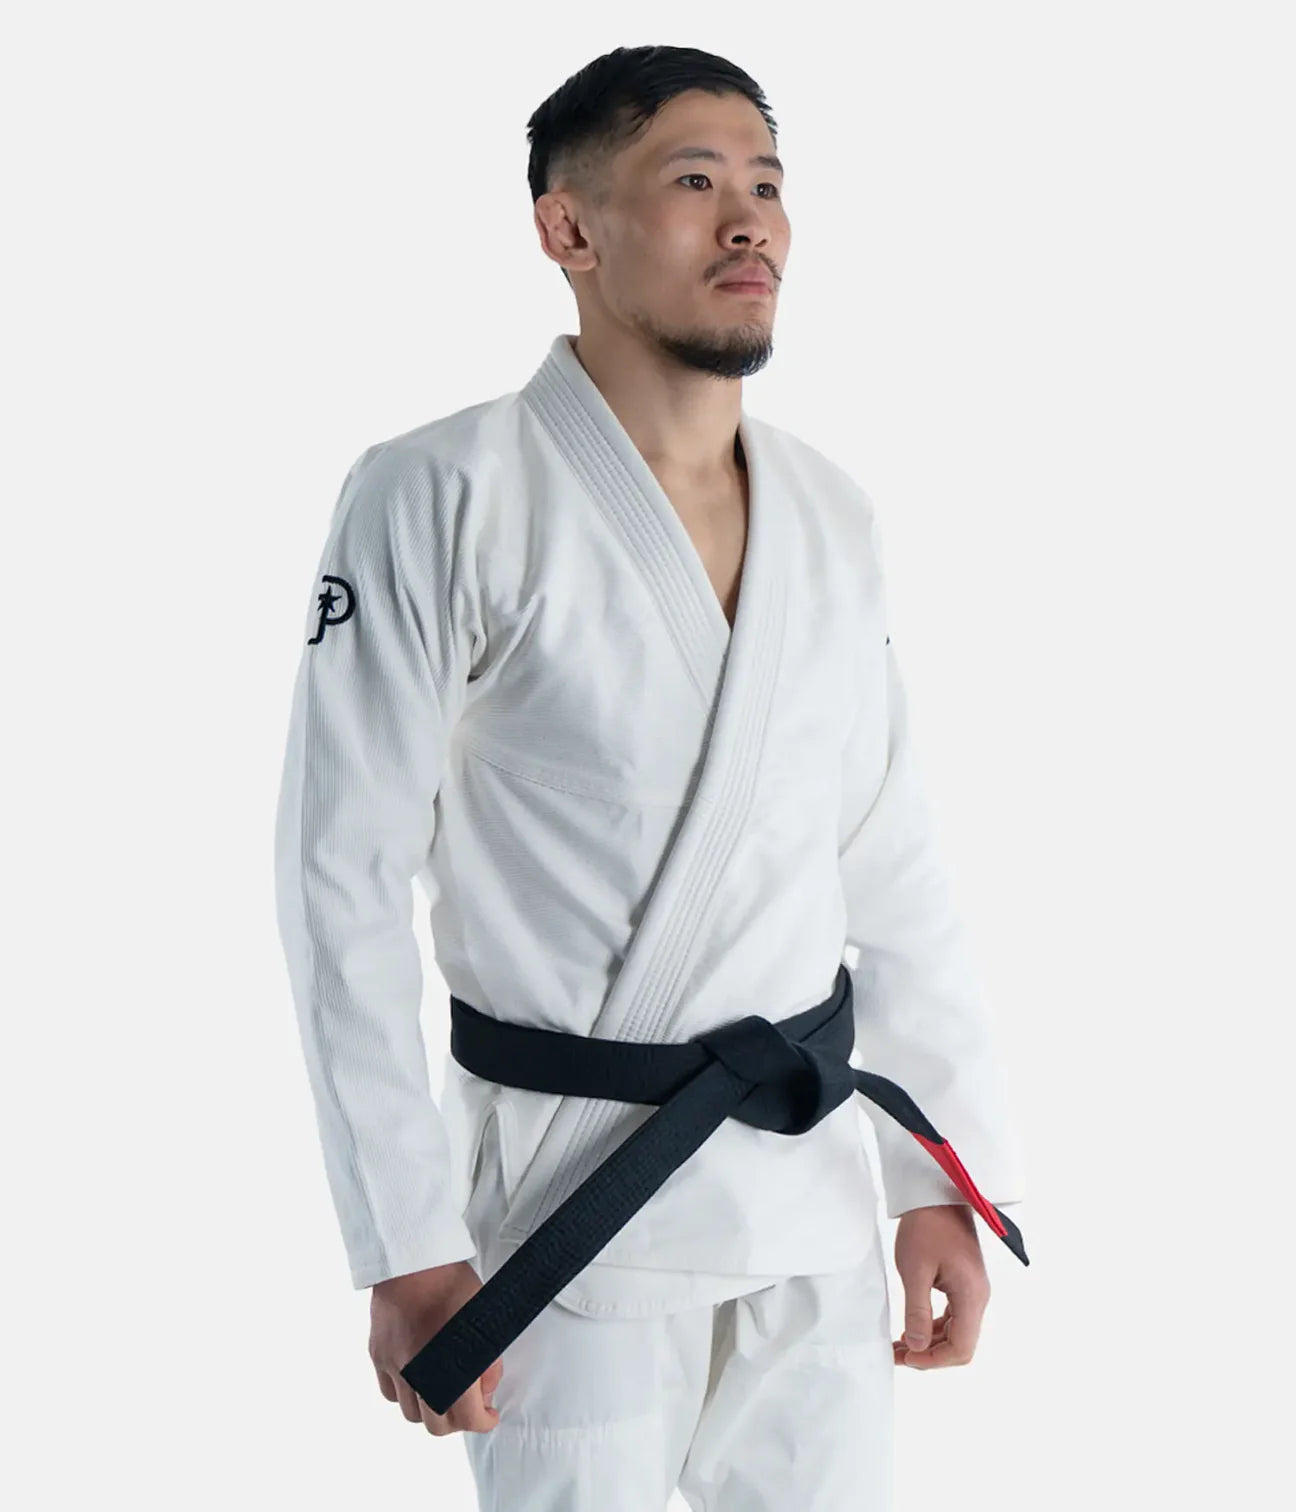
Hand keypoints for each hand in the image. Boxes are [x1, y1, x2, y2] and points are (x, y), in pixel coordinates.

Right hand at [369, 1260, 503, 1432]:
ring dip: (429, 1410)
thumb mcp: (483, 1320)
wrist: (413, 1260)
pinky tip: (417, 1378)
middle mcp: (419, 1374)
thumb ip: (487, 1362)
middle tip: (468, 1405)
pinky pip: (390, 1392)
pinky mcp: (377, 1356)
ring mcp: (394, 1367)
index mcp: (450, 1367)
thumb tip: (484, 1392)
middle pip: (436, 1426)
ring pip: (410, 1413)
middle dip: (457, 1421)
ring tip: (442, 1391)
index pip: (468, 1418)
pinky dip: (404, 1394)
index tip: (489, 1415)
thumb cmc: (451, 1284)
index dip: (483, 1422)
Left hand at [892, 1203, 989, 1369]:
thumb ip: (916, 1311)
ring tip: (899, 1346)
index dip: (934, 1360)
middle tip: (897, 1355)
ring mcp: (972, 1291)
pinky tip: (911, 1328)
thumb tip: (916, 1347)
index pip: (961, 1348)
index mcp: (971, 1295)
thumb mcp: (914, 1270)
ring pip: (957, 1332)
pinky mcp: (964, 1284)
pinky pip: (953, 1317)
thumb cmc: (925, 1226)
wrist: (935, 1193)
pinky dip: (933, 1327)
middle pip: (961, 1345)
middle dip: (930, 1355)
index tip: (906, 1358)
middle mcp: (978, 1297)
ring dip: (930, 1343)